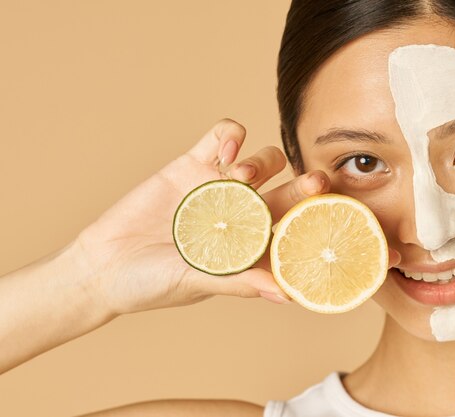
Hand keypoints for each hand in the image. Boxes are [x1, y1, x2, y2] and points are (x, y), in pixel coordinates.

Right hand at [71, 119, 329, 314]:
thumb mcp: (198, 283)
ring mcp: (219, 186)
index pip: (296, 227)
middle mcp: (243, 213)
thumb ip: (240, 282)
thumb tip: (287, 295)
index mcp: (252, 243)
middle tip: (316, 182)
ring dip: (262, 162)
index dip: (317, 219)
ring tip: (240, 176)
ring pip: (263, 160)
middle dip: (304, 185)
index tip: (335, 216)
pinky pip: (222, 137)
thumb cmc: (153, 285)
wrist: (103, 265)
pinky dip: (230, 134)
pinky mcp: (192, 164)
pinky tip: (227, 147)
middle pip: (287, 190)